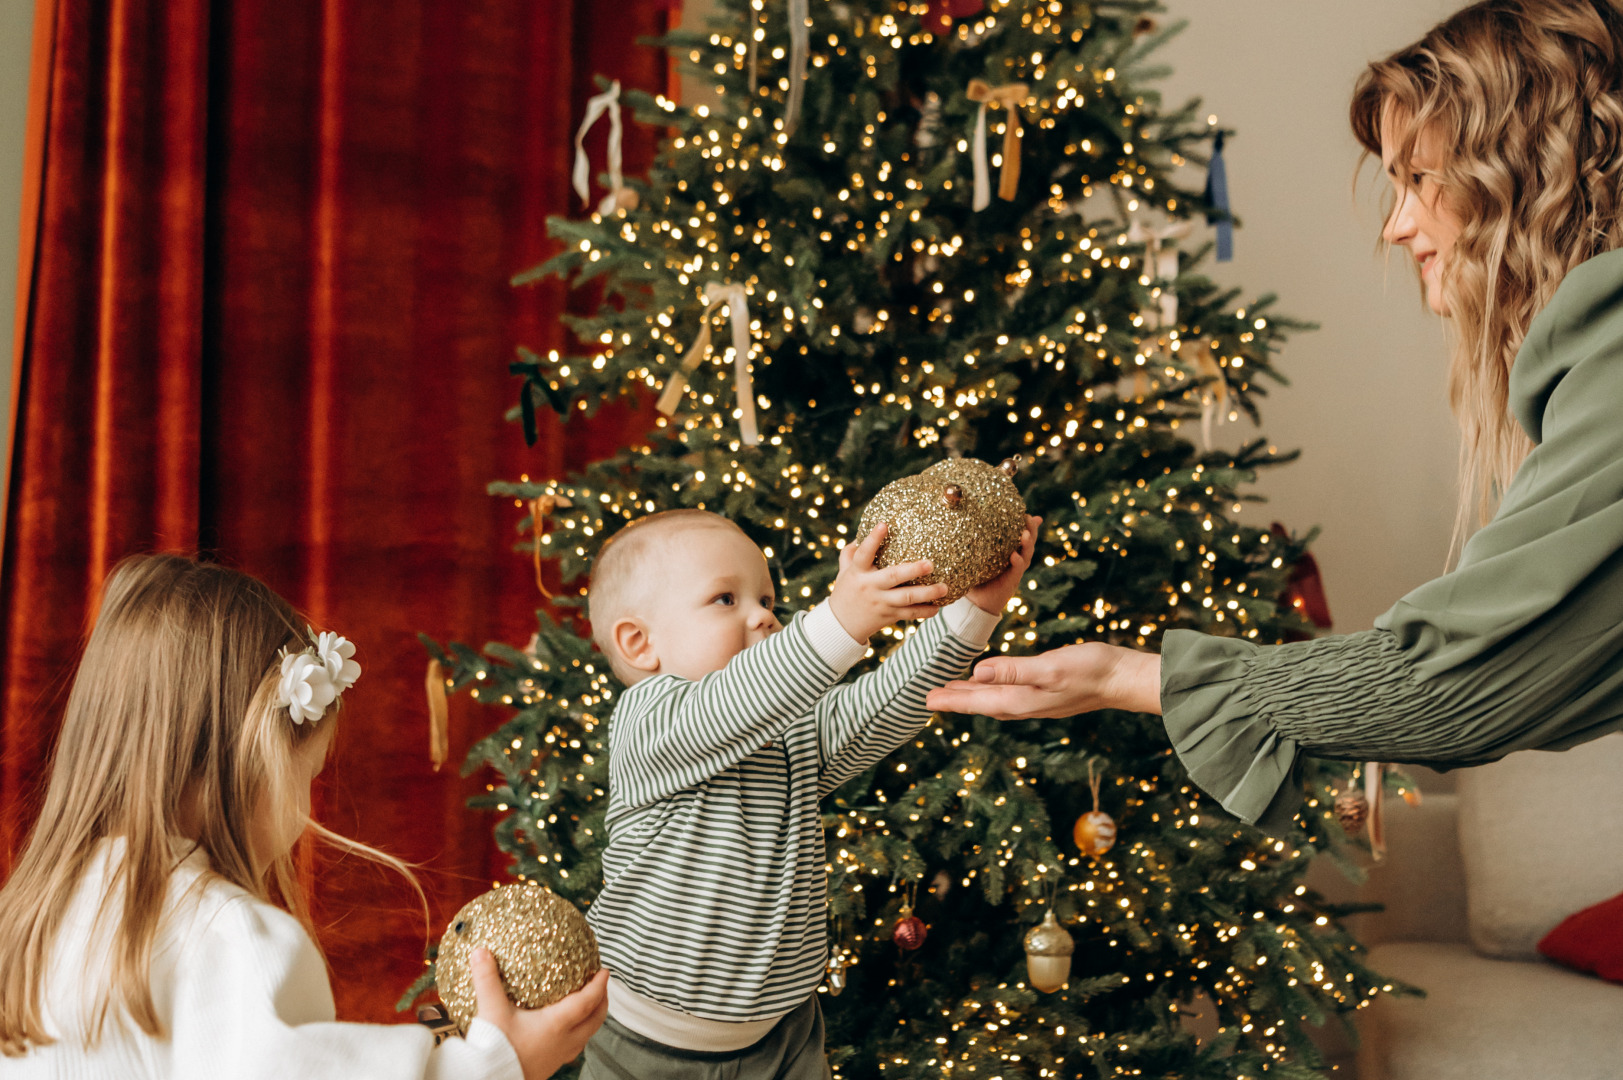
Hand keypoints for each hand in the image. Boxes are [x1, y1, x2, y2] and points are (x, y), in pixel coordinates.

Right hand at [470, 948, 609, 1079]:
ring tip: (588, 1007)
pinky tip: (565, 1032)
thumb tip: (480, 952)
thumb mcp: (491, 1010)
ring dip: (592, 1019)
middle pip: (595, 1020)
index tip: (605, 972)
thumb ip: (487, 979)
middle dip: (602, 1002)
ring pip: (586, 1036)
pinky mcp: (549, 1067)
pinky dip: (578, 1035)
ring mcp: (558, 1057)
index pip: (587, 1001)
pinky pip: (573, 1048)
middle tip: (602, 987)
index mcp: (557, 1024)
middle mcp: (563, 1041)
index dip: (599, 985)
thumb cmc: (494, 1049)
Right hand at [828, 522, 949, 640]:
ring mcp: (881, 602)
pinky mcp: (889, 615)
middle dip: (913, 570)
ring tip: (944, 588)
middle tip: (931, 564)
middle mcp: (870, 587)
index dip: (873, 539)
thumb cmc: (846, 592)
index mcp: (857, 572)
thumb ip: (851, 553)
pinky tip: (938, 607)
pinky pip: (910, 614)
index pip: (864, 553)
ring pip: (907, 598)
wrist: (842, 625)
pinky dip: (925, 611)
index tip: (884, 525)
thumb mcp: (844, 571)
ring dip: (927, 593)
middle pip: (893, 577)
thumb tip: (862, 533)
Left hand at [925, 642, 1161, 718]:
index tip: (924, 699)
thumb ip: (1013, 671)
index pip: (976, 701)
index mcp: (1021, 700)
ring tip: (952, 690)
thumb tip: (978, 673)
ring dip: (972, 696)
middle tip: (928, 697)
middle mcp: (1025, 704)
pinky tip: (993, 682)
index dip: (950, 699)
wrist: (1124, 678)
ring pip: (994, 700)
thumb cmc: (1090, 670)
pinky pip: (1010, 694)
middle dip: (955, 700)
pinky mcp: (1047, 692)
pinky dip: (993, 690)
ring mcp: (1037, 701)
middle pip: (981, 704)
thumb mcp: (1050, 667)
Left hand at [964, 515, 1041, 615]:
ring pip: (1026, 555)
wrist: (976, 604)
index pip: (1022, 536)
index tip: (1027, 514)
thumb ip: (975, 544)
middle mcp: (1015, 560)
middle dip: (1032, 531)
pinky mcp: (1011, 582)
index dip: (1028, 525)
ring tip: (1025, 534)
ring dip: (1027, 545)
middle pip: (1029, 543)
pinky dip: (1017, 563)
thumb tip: (966, 524)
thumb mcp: (976, 558)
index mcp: (1009, 552)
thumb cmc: (975, 578)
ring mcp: (1015, 571)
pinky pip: (1017, 571)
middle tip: (1029, 519)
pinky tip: (1015, 556)